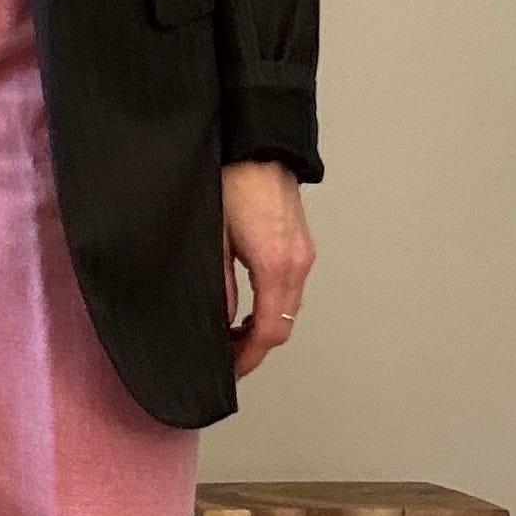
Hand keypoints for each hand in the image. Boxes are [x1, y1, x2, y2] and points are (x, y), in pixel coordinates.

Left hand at [222, 159, 314, 378]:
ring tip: (233, 336)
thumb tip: (220, 321)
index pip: (269, 331)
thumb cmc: (233, 180)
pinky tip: (249, 307)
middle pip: (284, 325)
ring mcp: (303, 253)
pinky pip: (291, 289)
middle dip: (255, 348)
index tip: (230, 370)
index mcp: (275, 265)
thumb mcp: (213, 238)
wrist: (258, 144)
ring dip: (265, 327)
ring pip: (289, 308)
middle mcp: (298, 263)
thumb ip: (219, 286)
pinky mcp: (300, 244)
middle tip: (227, 358)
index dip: (248, 358)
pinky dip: (272, 306)